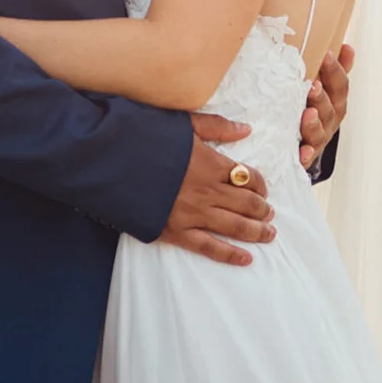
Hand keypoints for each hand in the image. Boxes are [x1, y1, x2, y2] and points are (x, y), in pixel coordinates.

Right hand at [157, 113, 274, 266]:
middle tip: (270, 214)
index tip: (264, 189)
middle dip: (262, 210)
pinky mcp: (177, 231)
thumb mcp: (183, 124)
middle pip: (246, 204)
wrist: (111, 162)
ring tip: (269, 234)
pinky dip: (230, 254)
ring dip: (256, 231)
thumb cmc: (145, 138)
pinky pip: (209, 247)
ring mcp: (193, 214)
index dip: (260, 185)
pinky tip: (246, 258)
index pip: (247, 177)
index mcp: (211, 163)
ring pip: (235, 226)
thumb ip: (216, 127)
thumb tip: (246, 129)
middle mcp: (208, 191)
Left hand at [298, 43, 353, 168]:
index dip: (335, 70)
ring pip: (319, 132)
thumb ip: (335, 69)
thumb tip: (346, 46)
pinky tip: (302, 151)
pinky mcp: (305, 156)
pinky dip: (306, 155)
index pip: (340, 85)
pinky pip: (306, 157)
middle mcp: (330, 121)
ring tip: (307, 114)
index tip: (326, 54)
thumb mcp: (324, 87)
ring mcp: (318, 139)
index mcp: (335, 102)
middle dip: (322, 97)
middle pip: (330, 109)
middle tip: (313, 85)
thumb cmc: (311, 107)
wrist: (299, 145)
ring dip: (314, 123)